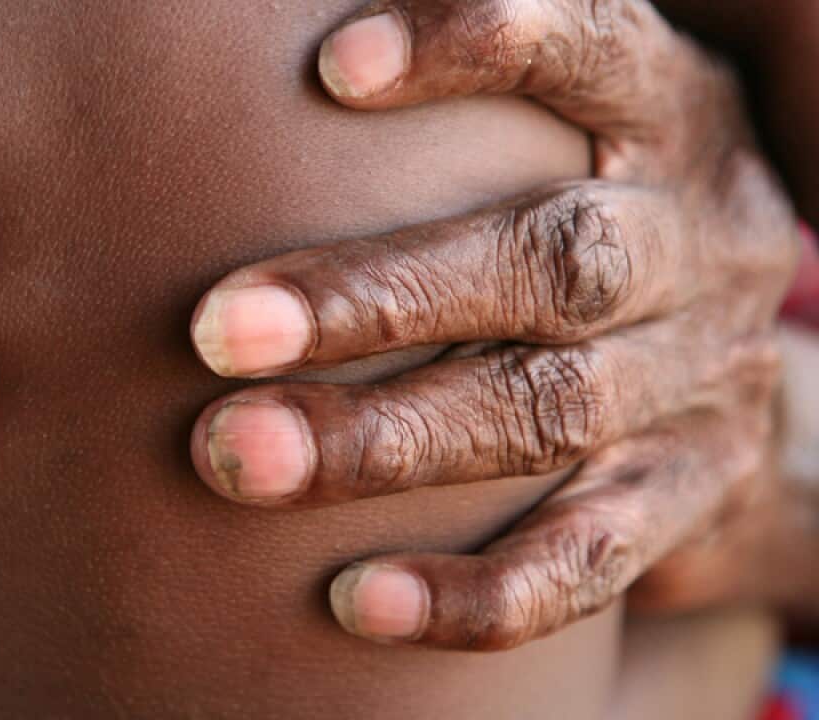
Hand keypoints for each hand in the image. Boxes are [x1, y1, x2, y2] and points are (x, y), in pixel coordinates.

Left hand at [188, 0, 795, 648]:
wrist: (736, 364)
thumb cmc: (586, 214)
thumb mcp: (561, 134)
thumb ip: (461, 116)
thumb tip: (298, 64)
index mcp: (667, 120)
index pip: (591, 49)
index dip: (476, 49)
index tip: (333, 71)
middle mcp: (699, 243)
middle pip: (552, 263)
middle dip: (379, 298)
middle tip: (220, 332)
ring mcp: (706, 379)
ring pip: (553, 415)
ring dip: (388, 443)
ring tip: (241, 459)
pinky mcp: (697, 495)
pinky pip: (593, 559)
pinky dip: (478, 590)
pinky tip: (355, 602)